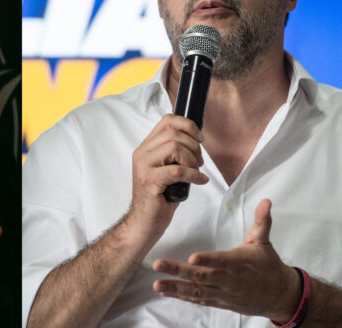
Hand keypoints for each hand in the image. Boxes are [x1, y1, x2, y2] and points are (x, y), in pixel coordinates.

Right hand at [127, 114, 207, 241]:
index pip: (167, 121)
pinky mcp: (150, 181)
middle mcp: (142, 153)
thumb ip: (174, 153)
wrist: (144, 221)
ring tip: (196, 172)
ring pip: (175, 148)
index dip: (188, 125)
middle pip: (174, 134)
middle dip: (194, 147)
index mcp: (146, 147)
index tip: (200, 138)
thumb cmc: (159, 196)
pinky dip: (194, 175)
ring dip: (193, 160)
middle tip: (199, 163)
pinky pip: (178, 170)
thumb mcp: (166, 169)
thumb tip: (197, 140)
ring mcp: (144, 166)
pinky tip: (199, 181)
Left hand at [152, 199, 301, 321]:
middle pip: (201, 276)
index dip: (206, 260)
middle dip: (178, 270)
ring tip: (157, 284)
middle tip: (158, 264)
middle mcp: (228, 279)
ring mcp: (223, 293)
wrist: (281, 295)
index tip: (191, 258)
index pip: (220, 260)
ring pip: (197, 291)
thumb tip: (266, 201)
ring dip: (175, 288)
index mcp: (238, 262)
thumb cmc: (269, 266)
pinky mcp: (220, 301)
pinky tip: (167, 292)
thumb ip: (262, 221)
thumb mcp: (264, 242)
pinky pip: (199, 300)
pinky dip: (183, 297)